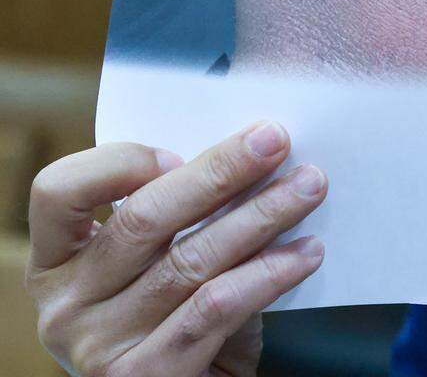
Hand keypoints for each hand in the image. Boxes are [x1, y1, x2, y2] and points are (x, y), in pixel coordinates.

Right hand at [25, 121, 327, 376]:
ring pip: (190, 260)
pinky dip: (268, 273)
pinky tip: (305, 252)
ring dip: (261, 215)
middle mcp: (66, 306)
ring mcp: (99, 347)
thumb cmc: (177, 320)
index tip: (181, 151)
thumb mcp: (158, 265)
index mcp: (59, 263)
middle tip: (275, 140)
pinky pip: (216, 308)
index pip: (59, 191)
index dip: (118, 164)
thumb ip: (178, 218)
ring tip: (308, 188)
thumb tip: (250, 154)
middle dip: (220, 171)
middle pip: (142, 218)